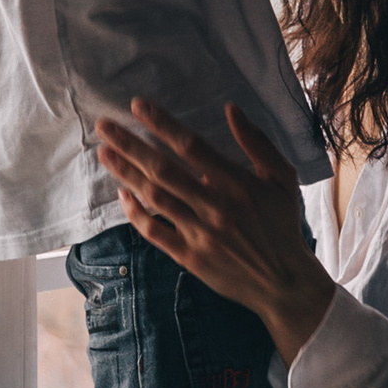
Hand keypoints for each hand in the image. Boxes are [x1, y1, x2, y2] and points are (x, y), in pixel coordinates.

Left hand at [93, 98, 337, 368]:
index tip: (137, 106)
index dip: (162, 124)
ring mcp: (200, 234)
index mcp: (237, 183)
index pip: (191, 146)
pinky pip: (155, 232)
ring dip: (126, 173)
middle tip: (103, 125)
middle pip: (164, 170)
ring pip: (155, 198)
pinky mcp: (190, 258)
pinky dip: (136, 213)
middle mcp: (215, 207)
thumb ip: (257, 142)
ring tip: (105, 152)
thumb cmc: (282, 224)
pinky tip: (123, 194)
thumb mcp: (282, 178)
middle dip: (130, 145)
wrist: (284, 281)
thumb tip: (231, 108)